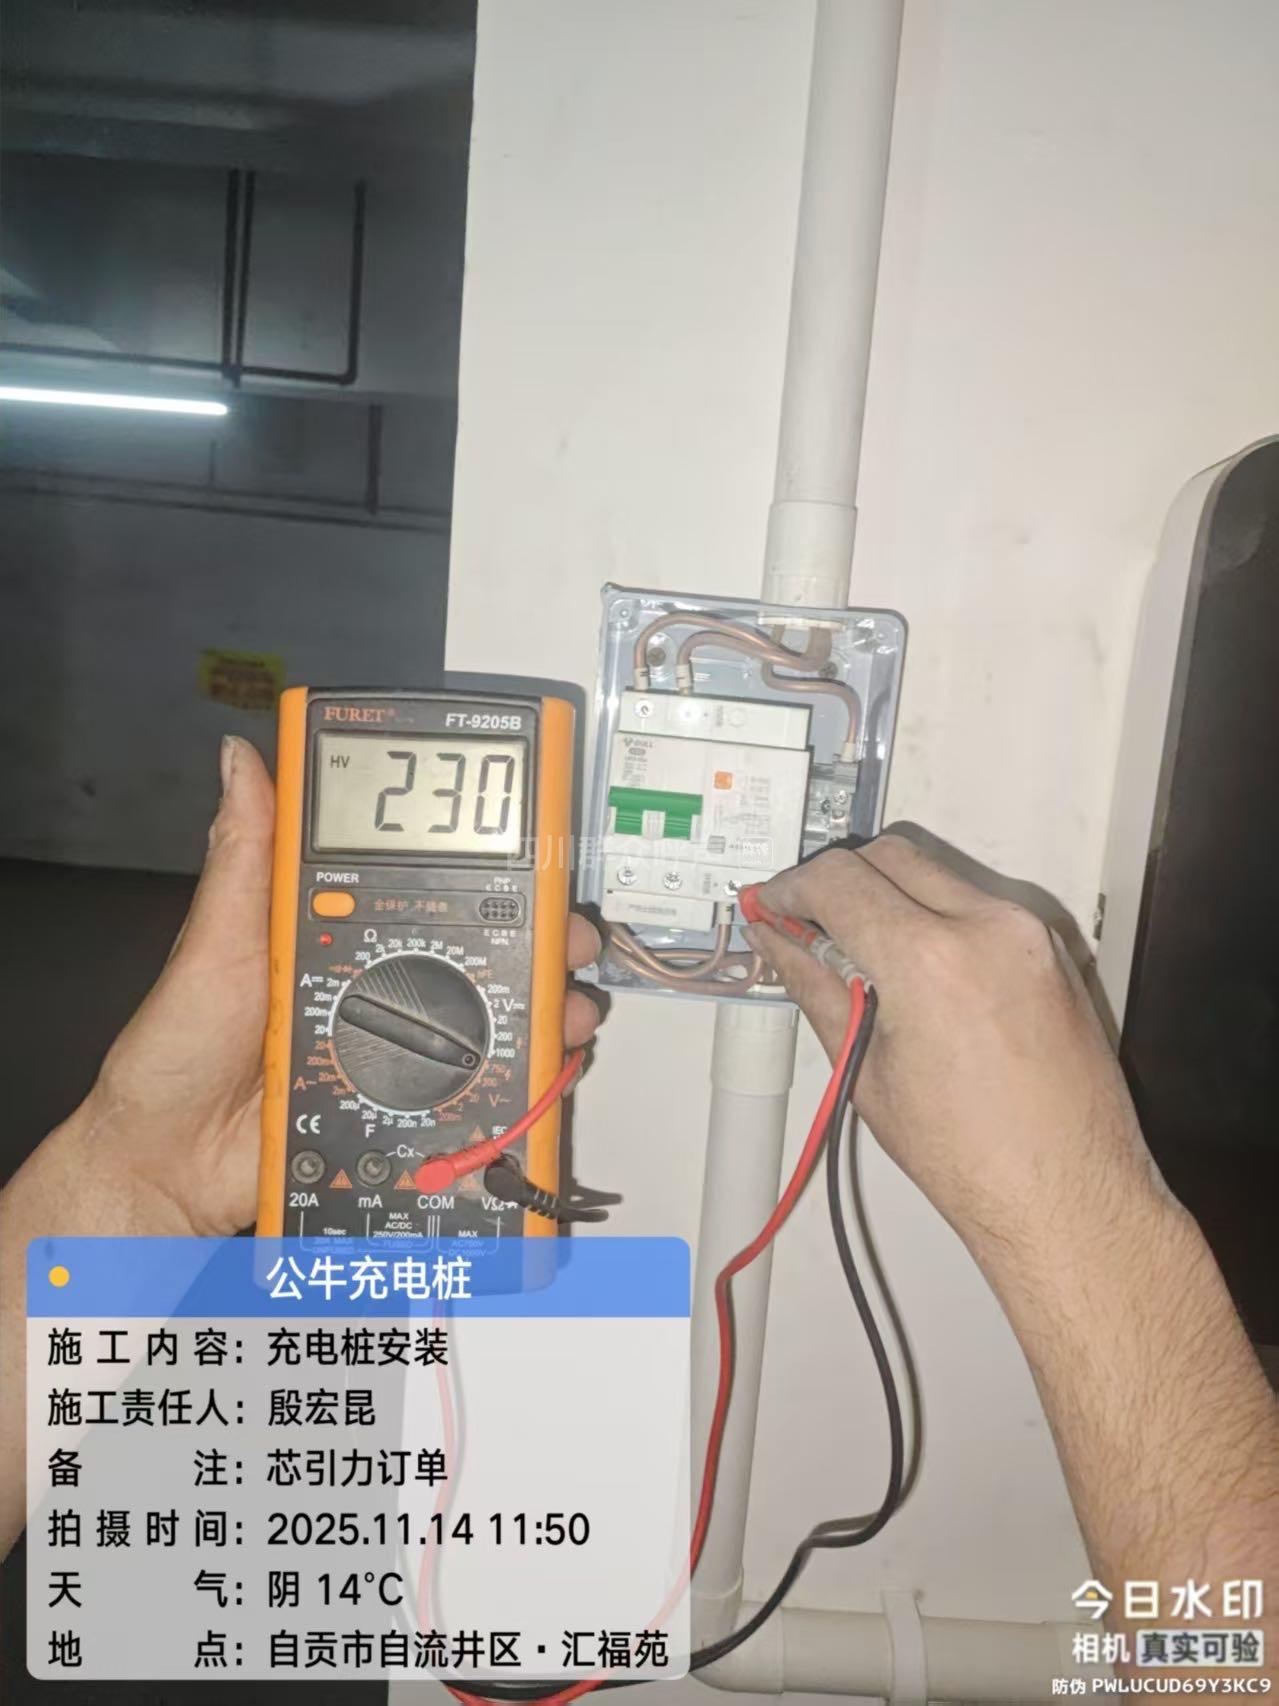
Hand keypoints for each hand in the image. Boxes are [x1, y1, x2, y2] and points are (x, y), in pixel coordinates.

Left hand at [79, 735, 603, 1237]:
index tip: (535, 845)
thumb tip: (243, 762)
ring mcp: (403, 1048)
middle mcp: (384, 982)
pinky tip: (544, 1071)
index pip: (430, 882)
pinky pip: (479, 1092)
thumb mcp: (217, 942)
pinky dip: (523, 1084)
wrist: (172, 1163)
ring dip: (547, 1009)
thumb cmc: (181, 1051)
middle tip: (567, 938)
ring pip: (498, 1017)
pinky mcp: (410, 1107)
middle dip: (544, 936)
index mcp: (343, 929)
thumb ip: (245, 857)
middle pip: (486, 948)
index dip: (489, 860)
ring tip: (564, 1009)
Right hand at [744, 835, 1166, 1262]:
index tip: (771, 905)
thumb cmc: (973, 1158)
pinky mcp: (1052, 947)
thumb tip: (779, 944)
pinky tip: (911, 967)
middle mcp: (988, 928)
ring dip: (886, 893)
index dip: (790, 889)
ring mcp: (1028, 932)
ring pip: (934, 872)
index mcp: (931, 960)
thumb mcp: (866, 1072)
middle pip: (887, 855)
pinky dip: (933, 914)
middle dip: (836, 880)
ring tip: (857, 952)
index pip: (839, 882)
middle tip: (804, 921)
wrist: (1067, 1194)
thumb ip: (817, 989)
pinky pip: (977, 902)